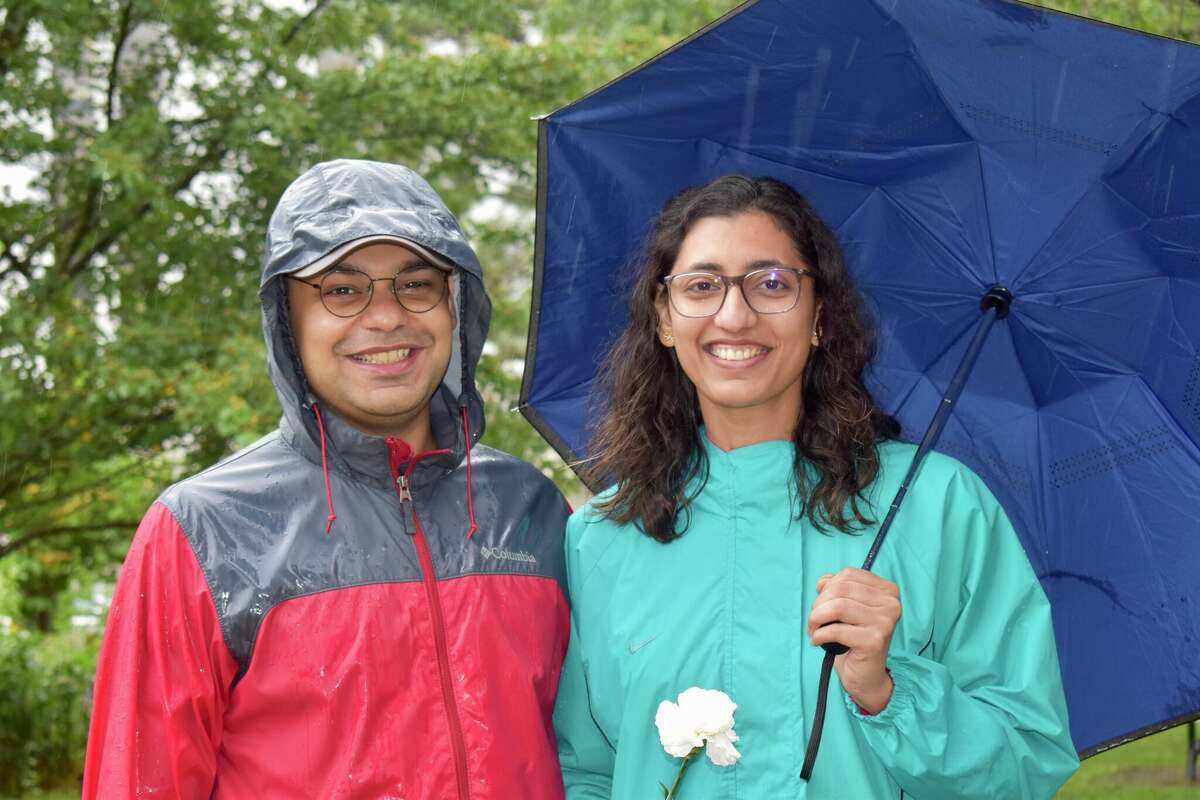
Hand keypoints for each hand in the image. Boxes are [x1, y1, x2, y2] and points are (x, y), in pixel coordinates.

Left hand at [807, 568, 899, 713]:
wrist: (867, 676)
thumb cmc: (854, 639)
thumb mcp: (848, 608)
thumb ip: (837, 589)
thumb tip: (822, 583)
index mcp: (888, 590)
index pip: (849, 575)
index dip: (828, 586)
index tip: (821, 603)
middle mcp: (891, 604)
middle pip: (840, 589)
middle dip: (819, 604)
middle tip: (813, 620)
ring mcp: (885, 622)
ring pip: (837, 607)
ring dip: (816, 619)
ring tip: (814, 630)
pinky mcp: (874, 640)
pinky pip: (836, 629)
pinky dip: (819, 634)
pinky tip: (817, 641)